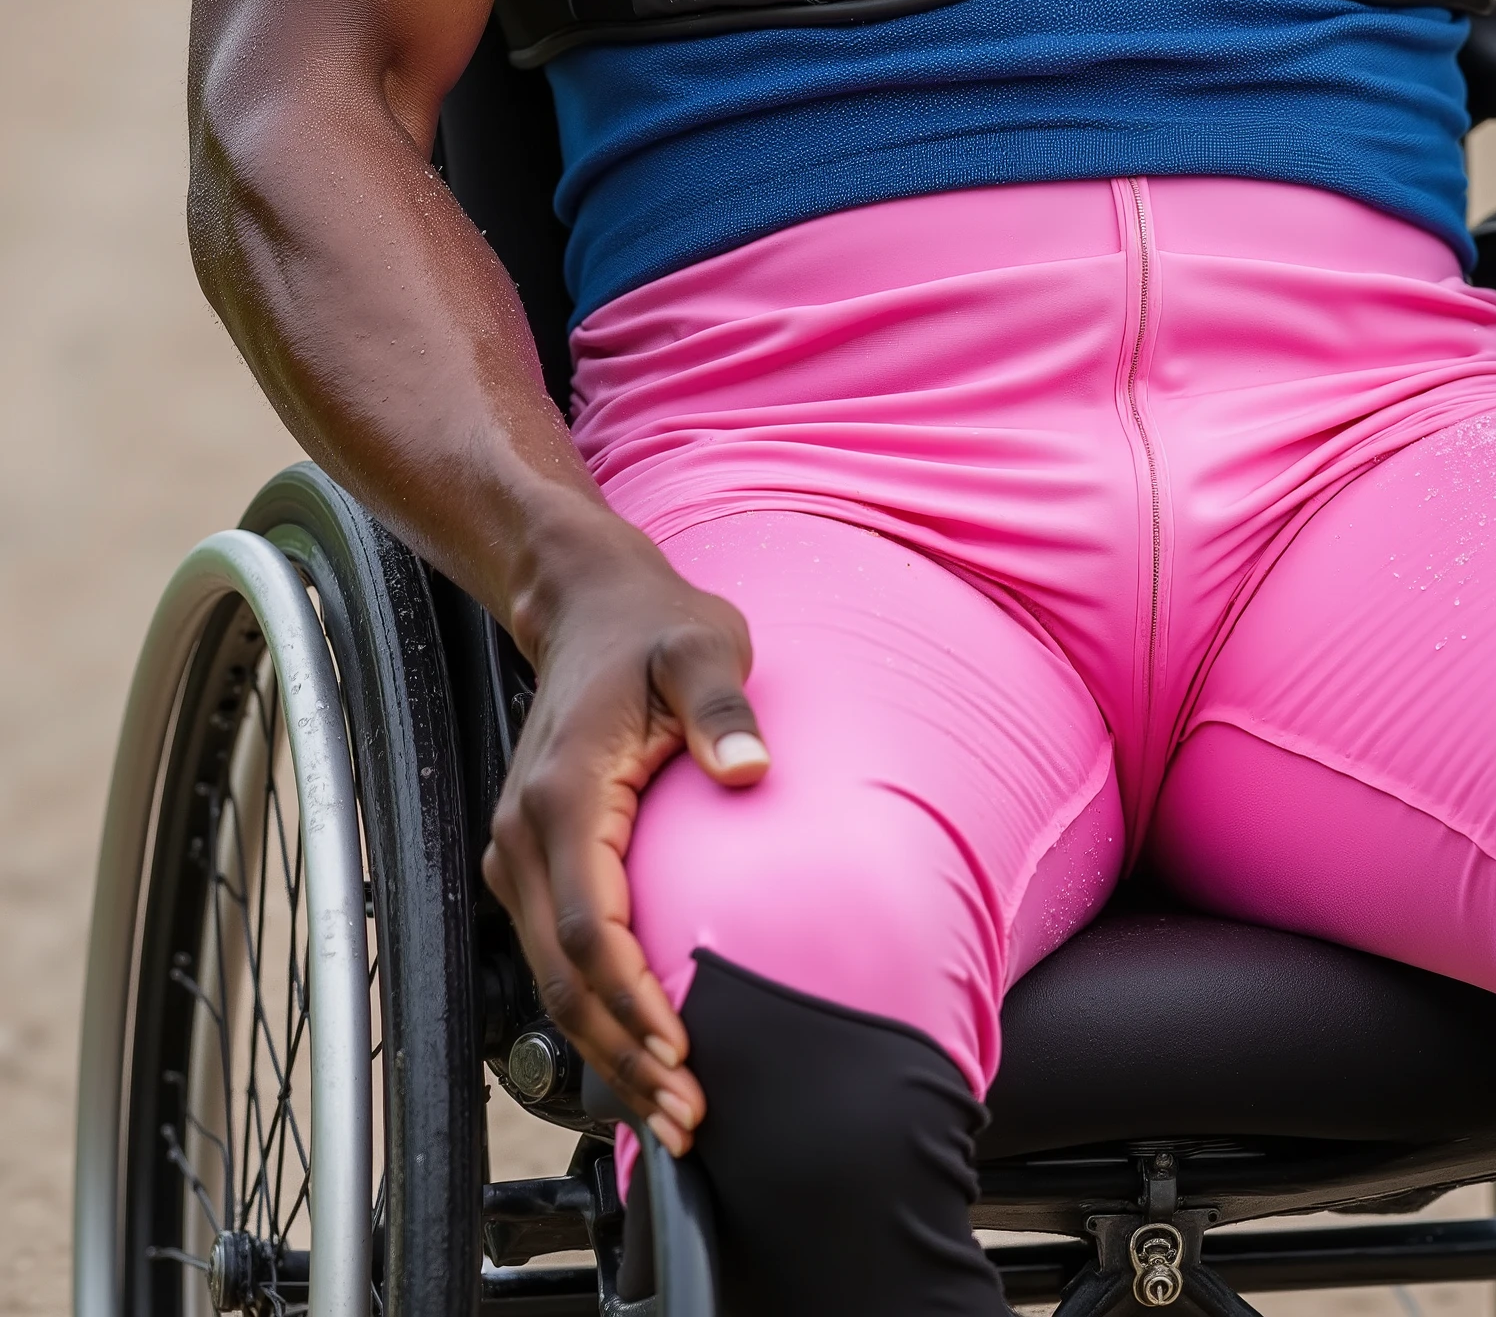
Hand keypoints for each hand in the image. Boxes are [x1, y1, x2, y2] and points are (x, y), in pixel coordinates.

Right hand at [482, 521, 770, 1151]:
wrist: (587, 603)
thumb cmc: (653, 627)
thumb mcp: (702, 648)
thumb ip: (722, 709)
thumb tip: (751, 768)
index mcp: (565, 791)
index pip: (590, 927)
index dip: (633, 1001)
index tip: (684, 1052)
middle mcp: (525, 831)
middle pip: (564, 975)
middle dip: (623, 1055)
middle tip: (688, 1118)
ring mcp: (517, 848)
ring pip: (550, 979)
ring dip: (607, 1050)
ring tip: (670, 1110)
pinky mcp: (528, 858)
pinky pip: (552, 954)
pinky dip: (592, 1013)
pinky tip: (638, 1052)